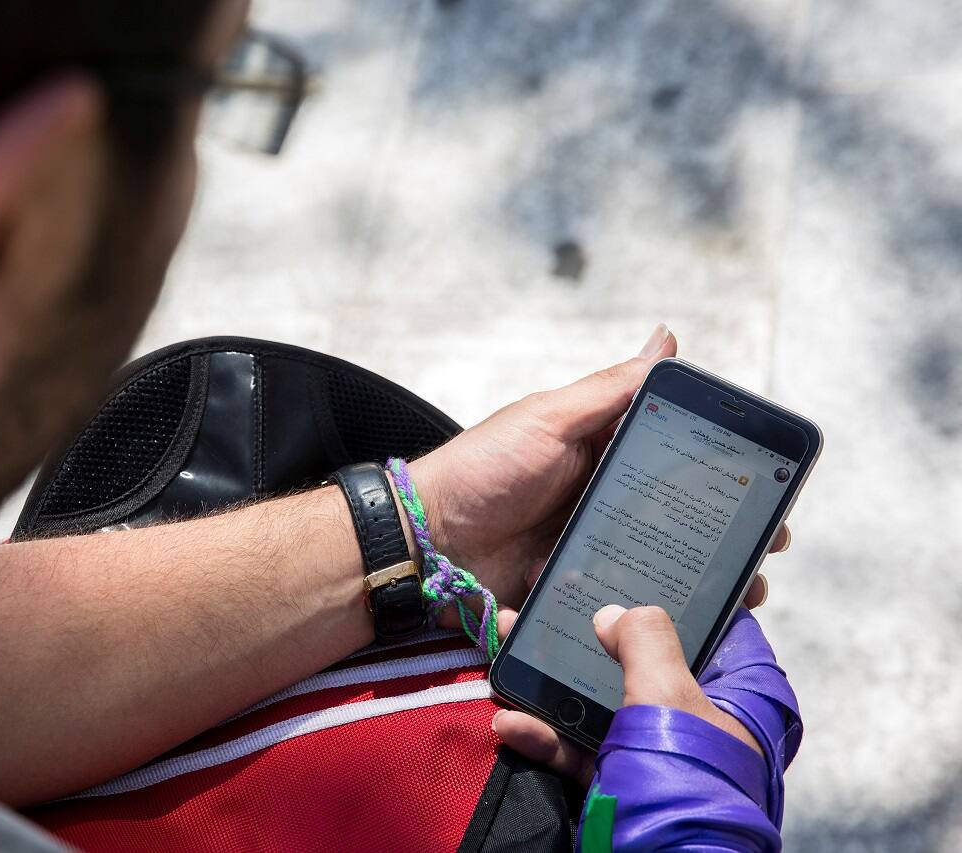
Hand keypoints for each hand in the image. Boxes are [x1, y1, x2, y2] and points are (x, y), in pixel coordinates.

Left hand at [408, 325, 785, 623]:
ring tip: (742, 595)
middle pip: (682, 521)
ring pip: (662, 567)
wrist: (426, 542)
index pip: (680, 463)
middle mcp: (605, 505)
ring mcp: (592, 552)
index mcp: (604, 457)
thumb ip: (610, 391)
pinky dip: (655, 616)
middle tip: (765, 552)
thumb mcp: (548, 420)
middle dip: (729, 537)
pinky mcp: (575, 596)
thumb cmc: (484, 470)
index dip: (727, 476)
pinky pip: (624, 608)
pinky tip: (692, 625)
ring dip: (705, 581)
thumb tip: (668, 339)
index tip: (772, 490)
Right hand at [492, 605, 763, 787]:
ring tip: (505, 650)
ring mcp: (657, 751)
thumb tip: (617, 611)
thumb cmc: (682, 789)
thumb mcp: (666, 701)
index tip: (619, 561)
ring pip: (600, 699)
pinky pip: (579, 747)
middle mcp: (700, 718)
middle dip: (585, 631)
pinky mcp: (620, 781)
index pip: (710, 621)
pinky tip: (510, 722)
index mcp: (737, 693)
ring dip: (548, 680)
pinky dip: (544, 735)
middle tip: (544, 598)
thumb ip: (645, 641)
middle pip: (640, 657)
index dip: (665, 587)